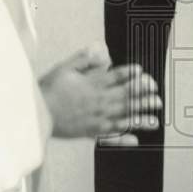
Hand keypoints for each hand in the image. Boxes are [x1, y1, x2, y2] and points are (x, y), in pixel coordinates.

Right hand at [40, 59, 161, 144]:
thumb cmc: (49, 90)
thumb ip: (84, 59)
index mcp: (93, 85)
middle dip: (144, 97)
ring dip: (141, 118)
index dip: (132, 75)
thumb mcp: (65, 68)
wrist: (35, 115)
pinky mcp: (90, 133)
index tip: (143, 73)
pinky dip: (123, 139)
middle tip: (157, 96)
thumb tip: (100, 50)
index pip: (118, 78)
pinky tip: (135, 140)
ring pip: (123, 118)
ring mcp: (96, 119)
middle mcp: (98, 102)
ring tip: (155, 119)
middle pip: (126, 98)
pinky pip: (110, 137)